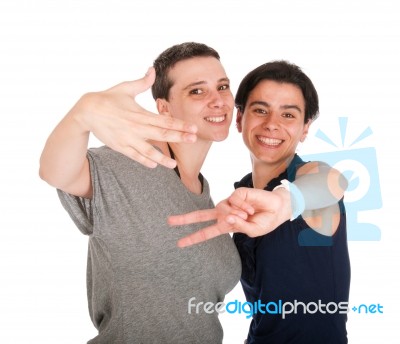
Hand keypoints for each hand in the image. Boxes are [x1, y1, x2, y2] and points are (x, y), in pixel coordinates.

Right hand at [75, 67, 197, 168]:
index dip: (180, 124)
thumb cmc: (107, 98)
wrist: (86, 111)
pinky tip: (155, 165)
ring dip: (162, 158)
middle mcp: (136, 128)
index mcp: (140, 113)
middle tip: (193, 140)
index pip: (164, 120)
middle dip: (179, 137)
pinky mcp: (120, 147)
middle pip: (161, 135)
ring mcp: (128, 139)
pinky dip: (145, 161)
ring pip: (148, 151)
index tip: (193, 128)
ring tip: (173, 164)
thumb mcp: (125, 88)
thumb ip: (142, 82)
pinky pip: (135, 157)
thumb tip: (153, 69)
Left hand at [168, 187, 291, 246]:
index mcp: (227, 224)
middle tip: (169, 222)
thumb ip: (239, 226)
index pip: (207, 231)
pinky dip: (243, 207)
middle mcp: (226, 213)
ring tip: (248, 215)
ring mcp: (230, 202)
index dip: (194, 237)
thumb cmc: (265, 221)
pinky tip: (251, 208)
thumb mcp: (253, 231)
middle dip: (185, 219)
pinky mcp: (237, 193)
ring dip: (236, 215)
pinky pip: (234, 201)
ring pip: (221, 209)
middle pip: (202, 215)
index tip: (180, 243)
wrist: (278, 208)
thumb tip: (227, 218)